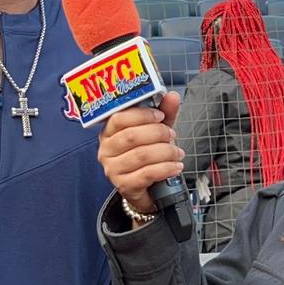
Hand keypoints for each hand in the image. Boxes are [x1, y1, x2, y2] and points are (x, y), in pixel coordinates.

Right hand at [96, 92, 182, 216]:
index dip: (142, 115)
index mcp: (109, 132)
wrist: (147, 188)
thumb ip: (163, 113)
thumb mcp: (155, 131)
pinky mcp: (124, 186)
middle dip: (157, 133)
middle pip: (131, 136)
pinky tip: (176, 166)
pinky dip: (166, 168)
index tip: (160, 116)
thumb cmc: (147, 155)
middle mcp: (106, 150)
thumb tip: (172, 96)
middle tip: (172, 135)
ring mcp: (113, 169)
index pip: (119, 118)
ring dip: (165, 152)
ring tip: (178, 153)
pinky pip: (147, 174)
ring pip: (141, 155)